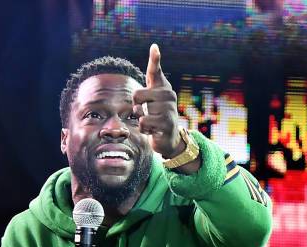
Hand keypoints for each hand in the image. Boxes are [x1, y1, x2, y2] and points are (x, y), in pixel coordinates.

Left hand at [132, 43, 182, 158]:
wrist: (169, 138)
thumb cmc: (157, 116)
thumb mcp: (152, 100)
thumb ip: (147, 87)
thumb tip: (152, 54)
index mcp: (162, 87)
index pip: (155, 71)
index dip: (154, 59)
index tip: (154, 47)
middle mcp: (168, 95)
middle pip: (136, 95)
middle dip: (136, 107)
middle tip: (147, 113)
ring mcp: (169, 109)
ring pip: (140, 112)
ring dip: (141, 120)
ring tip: (152, 123)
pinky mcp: (167, 123)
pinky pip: (144, 123)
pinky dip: (144, 129)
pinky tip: (153, 130)